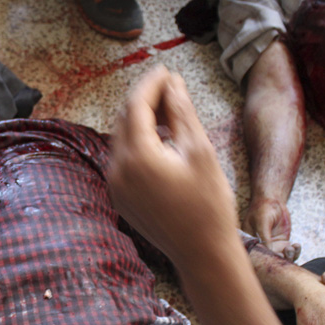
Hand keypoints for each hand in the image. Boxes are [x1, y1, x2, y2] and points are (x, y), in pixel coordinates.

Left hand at [108, 66, 236, 266]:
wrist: (202, 253)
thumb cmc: (209, 205)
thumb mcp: (200, 152)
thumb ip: (181, 113)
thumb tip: (172, 83)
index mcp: (138, 156)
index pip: (135, 105)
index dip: (150, 83)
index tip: (165, 70)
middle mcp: (118, 170)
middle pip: (123, 119)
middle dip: (143, 98)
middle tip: (169, 86)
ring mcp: (115, 185)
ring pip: (120, 138)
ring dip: (139, 119)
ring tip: (167, 110)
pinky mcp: (119, 196)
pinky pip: (122, 159)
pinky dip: (136, 142)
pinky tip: (159, 139)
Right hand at [243, 197, 300, 261]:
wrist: (273, 201)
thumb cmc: (263, 209)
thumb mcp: (262, 222)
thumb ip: (264, 237)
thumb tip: (268, 252)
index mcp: (250, 243)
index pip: (256, 257)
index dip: (265, 260)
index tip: (275, 257)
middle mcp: (260, 247)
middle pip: (269, 260)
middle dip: (279, 259)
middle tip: (287, 250)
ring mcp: (272, 246)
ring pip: (281, 259)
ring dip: (289, 256)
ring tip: (291, 246)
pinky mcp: (282, 244)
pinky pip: (289, 253)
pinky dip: (295, 252)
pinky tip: (296, 245)